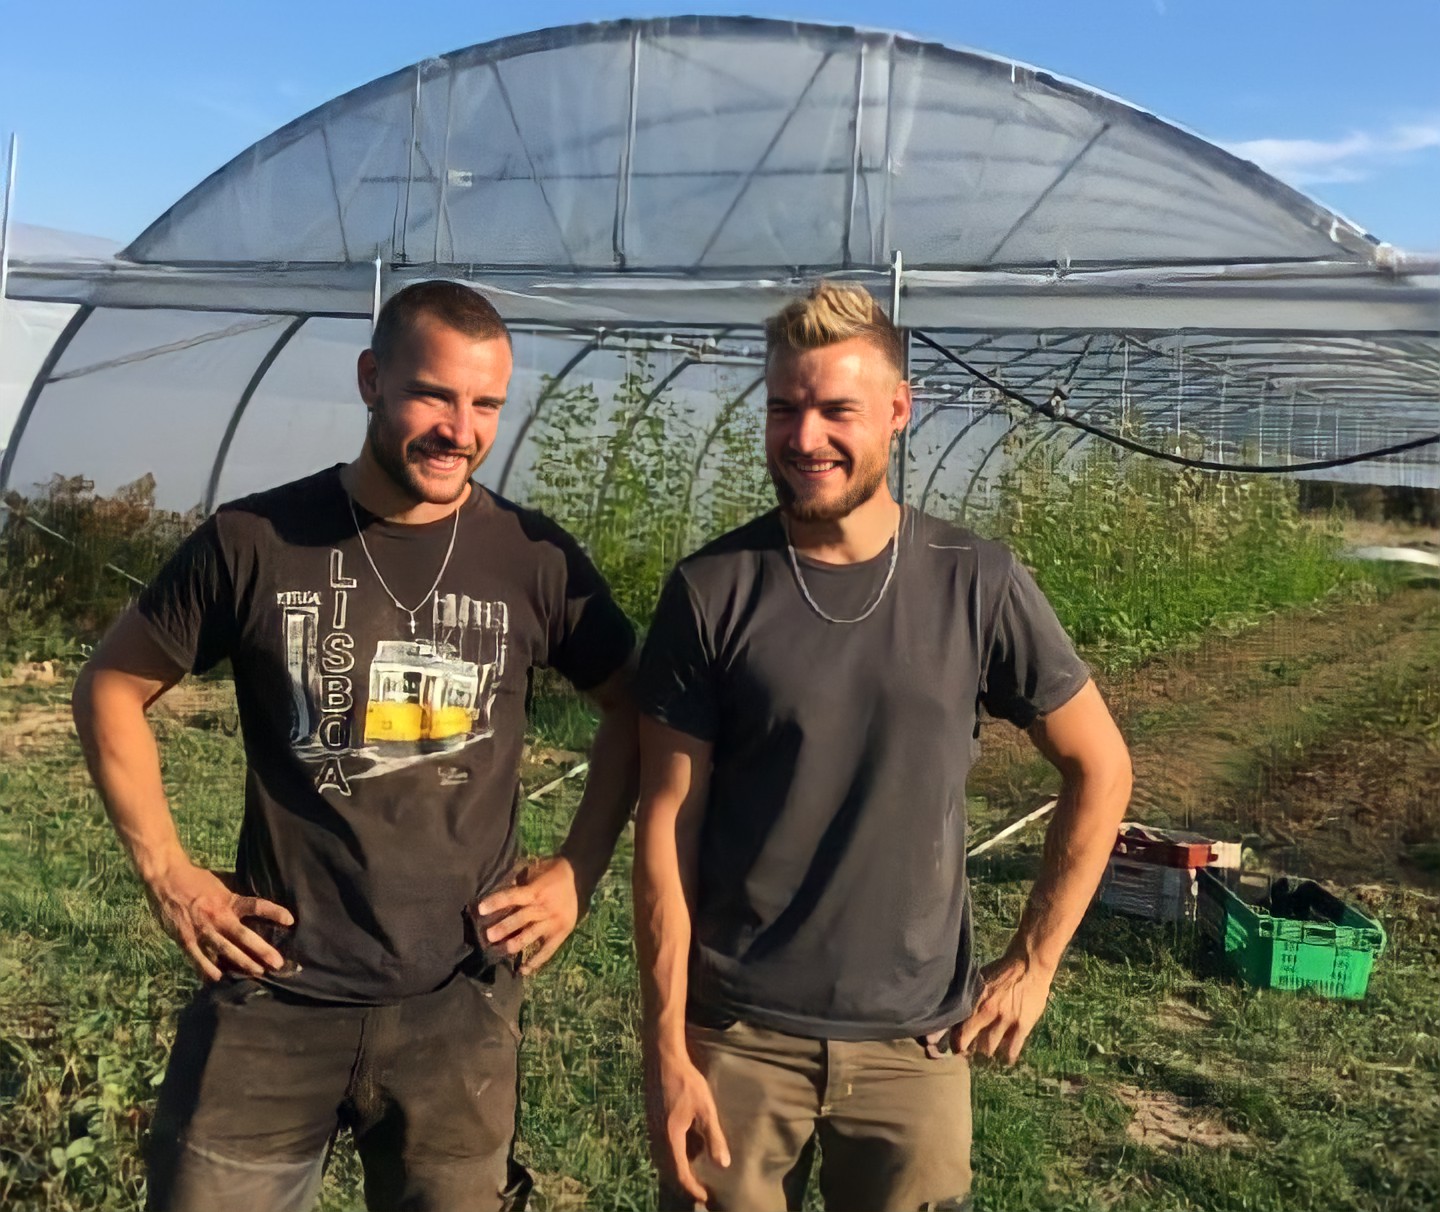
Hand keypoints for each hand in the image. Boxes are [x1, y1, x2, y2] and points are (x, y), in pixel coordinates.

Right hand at [146, 862, 294, 981]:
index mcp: (229, 901)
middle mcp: (218, 917)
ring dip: (242, 963)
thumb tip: (252, 905)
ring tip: (257, 973)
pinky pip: (198, 957)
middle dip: (261, 951)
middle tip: (277, 963)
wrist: (166, 878)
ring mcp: (201, 929)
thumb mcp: (221, 884)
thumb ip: (234, 898)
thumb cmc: (196, 879)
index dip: (274, 912)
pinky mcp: (185, 938)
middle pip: (244, 936)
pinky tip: (218, 978)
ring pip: (225, 950)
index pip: (257, 906)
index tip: (290, 920)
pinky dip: (208, 968)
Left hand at [474, 855, 580, 974]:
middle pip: (520, 918)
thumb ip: (521, 878)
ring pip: (532, 935)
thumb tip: (502, 883)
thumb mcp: (537, 868)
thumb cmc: (553, 871)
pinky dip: (536, 961)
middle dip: (504, 927)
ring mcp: (552, 922)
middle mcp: (542, 908)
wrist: (580, 876)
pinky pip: (548, 950)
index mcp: (535, 891)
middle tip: (489, 936)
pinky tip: (523, 970)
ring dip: (516, 943)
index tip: (481, 909)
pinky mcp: (561, 932)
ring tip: (503, 951)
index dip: (497, 902)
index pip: (512, 896)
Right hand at [644, 1042, 729, 1202]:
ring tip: (692, 1177)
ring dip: (676, 1172)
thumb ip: (714, 1137)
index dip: (692, 1187)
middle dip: (683, 1183)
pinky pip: (660, 1149)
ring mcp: (652, 1129)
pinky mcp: (652, 1120)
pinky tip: (683, 1154)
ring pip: (662, 1160)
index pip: (680, 1172)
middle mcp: (658, 1137)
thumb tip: (722, 1165)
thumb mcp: (706, 1109)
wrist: (664, 1059)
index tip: (705, 1197)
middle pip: (668, 1170)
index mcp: (671, 1137)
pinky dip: (671, 1158)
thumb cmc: (687, 1083)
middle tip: (699, 1191)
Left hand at [952, 954, 1054, 1064]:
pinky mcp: (1023, 1024)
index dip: (954, 1041)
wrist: (1029, 964)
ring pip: (990, 1046)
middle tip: (966, 1052)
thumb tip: (954, 1010)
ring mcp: (1006, 1020)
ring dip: (986, 1052)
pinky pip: (1014, 1047)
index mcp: (975, 1001)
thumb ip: (970, 997)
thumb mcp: (979, 980)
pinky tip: (1007, 1058)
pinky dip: (1009, 1055)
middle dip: (967, 1049)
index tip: (953, 1046)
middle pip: (972, 1041)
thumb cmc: (1002, 970)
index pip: (958, 1028)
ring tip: (985, 1053)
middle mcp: (988, 1012)